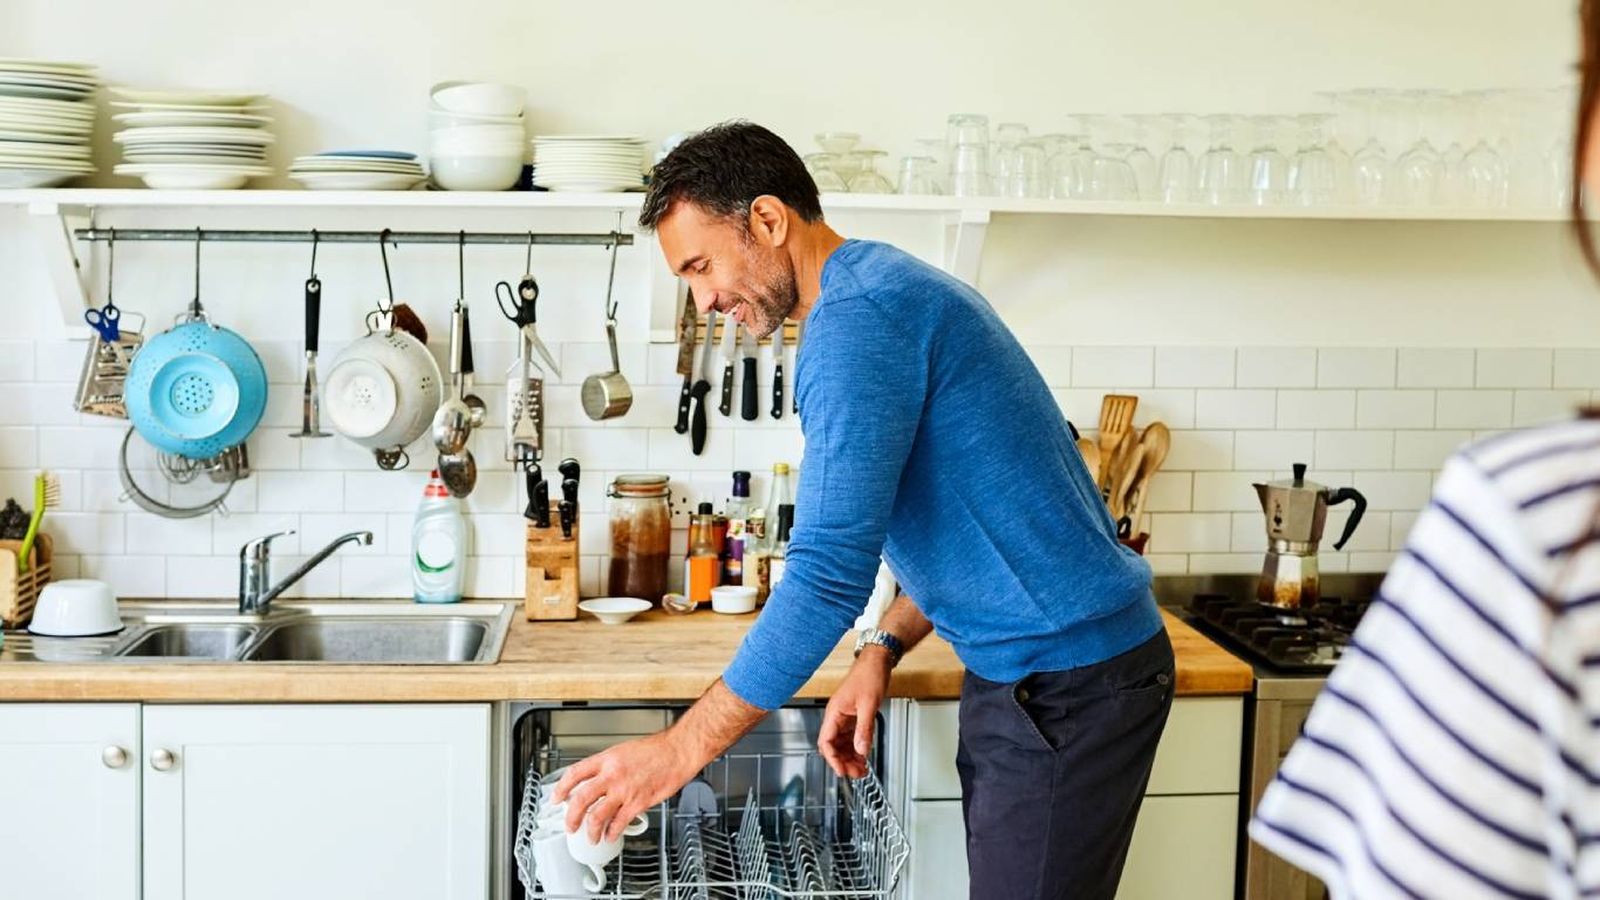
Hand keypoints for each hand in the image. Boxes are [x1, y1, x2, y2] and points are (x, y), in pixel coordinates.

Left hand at [553, 730, 698, 842]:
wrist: (678, 752)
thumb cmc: (656, 750)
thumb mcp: (623, 751)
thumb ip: (608, 766)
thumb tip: (595, 780)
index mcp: (606, 759)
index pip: (574, 774)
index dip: (561, 788)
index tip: (556, 798)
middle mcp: (612, 775)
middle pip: (580, 799)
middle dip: (571, 817)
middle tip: (570, 825)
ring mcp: (624, 790)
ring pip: (597, 816)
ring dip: (591, 831)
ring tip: (591, 837)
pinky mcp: (638, 803)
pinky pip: (619, 823)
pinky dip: (612, 833)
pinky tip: (611, 835)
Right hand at [818, 648, 891, 778]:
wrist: (877, 661)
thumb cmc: (869, 675)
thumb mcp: (869, 705)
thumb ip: (864, 730)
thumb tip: (861, 750)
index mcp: (834, 712)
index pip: (826, 742)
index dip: (833, 759)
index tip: (842, 771)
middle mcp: (837, 716)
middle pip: (833, 746)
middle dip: (843, 761)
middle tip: (856, 773)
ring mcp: (845, 717)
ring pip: (842, 744)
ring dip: (850, 757)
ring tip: (861, 769)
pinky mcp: (853, 716)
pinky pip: (852, 737)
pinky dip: (857, 748)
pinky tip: (863, 756)